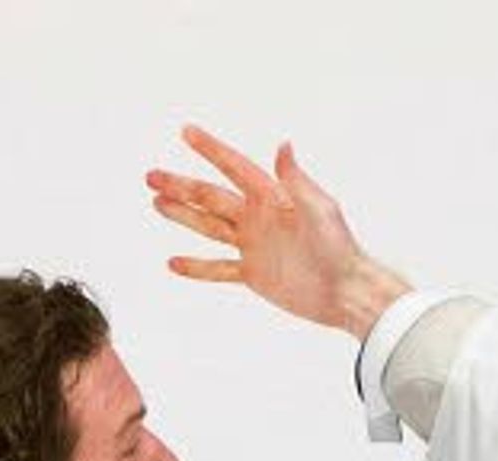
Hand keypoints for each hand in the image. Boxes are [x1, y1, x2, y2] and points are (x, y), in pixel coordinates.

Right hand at [150, 127, 410, 337]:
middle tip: (151, 175)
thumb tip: (283, 144)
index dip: (210, 149)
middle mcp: (259, 218)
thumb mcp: (319, 209)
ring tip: (156, 204)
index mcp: (272, 197)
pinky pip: (219, 269)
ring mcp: (254, 245)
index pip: (234, 167)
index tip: (186, 131)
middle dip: (181, 186)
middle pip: (211, 197)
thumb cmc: (340, 248)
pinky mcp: (254, 274)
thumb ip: (296, 180)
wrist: (346, 292)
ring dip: (183, 216)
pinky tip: (173, 262)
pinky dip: (197, 267)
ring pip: (209, 227)